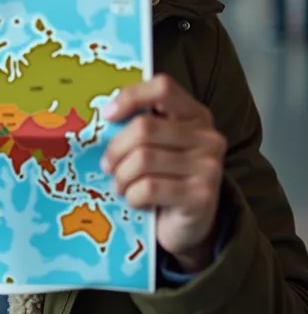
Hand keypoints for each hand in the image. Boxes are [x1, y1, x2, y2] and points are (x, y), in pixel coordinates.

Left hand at [101, 74, 226, 272]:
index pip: (163, 88)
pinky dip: (133, 195)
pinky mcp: (202, 196)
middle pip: (144, 127)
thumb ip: (138, 125)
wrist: (188, 225)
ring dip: (122, 175)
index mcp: (194, 114)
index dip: (130, 96)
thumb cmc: (164, 176)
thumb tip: (104, 116)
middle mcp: (207, 137)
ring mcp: (209, 167)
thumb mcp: (155, 145)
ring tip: (120, 185)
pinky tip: (136, 200)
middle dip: (116, 148)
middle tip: (107, 165)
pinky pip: (150, 187)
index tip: (107, 115)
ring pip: (143, 159)